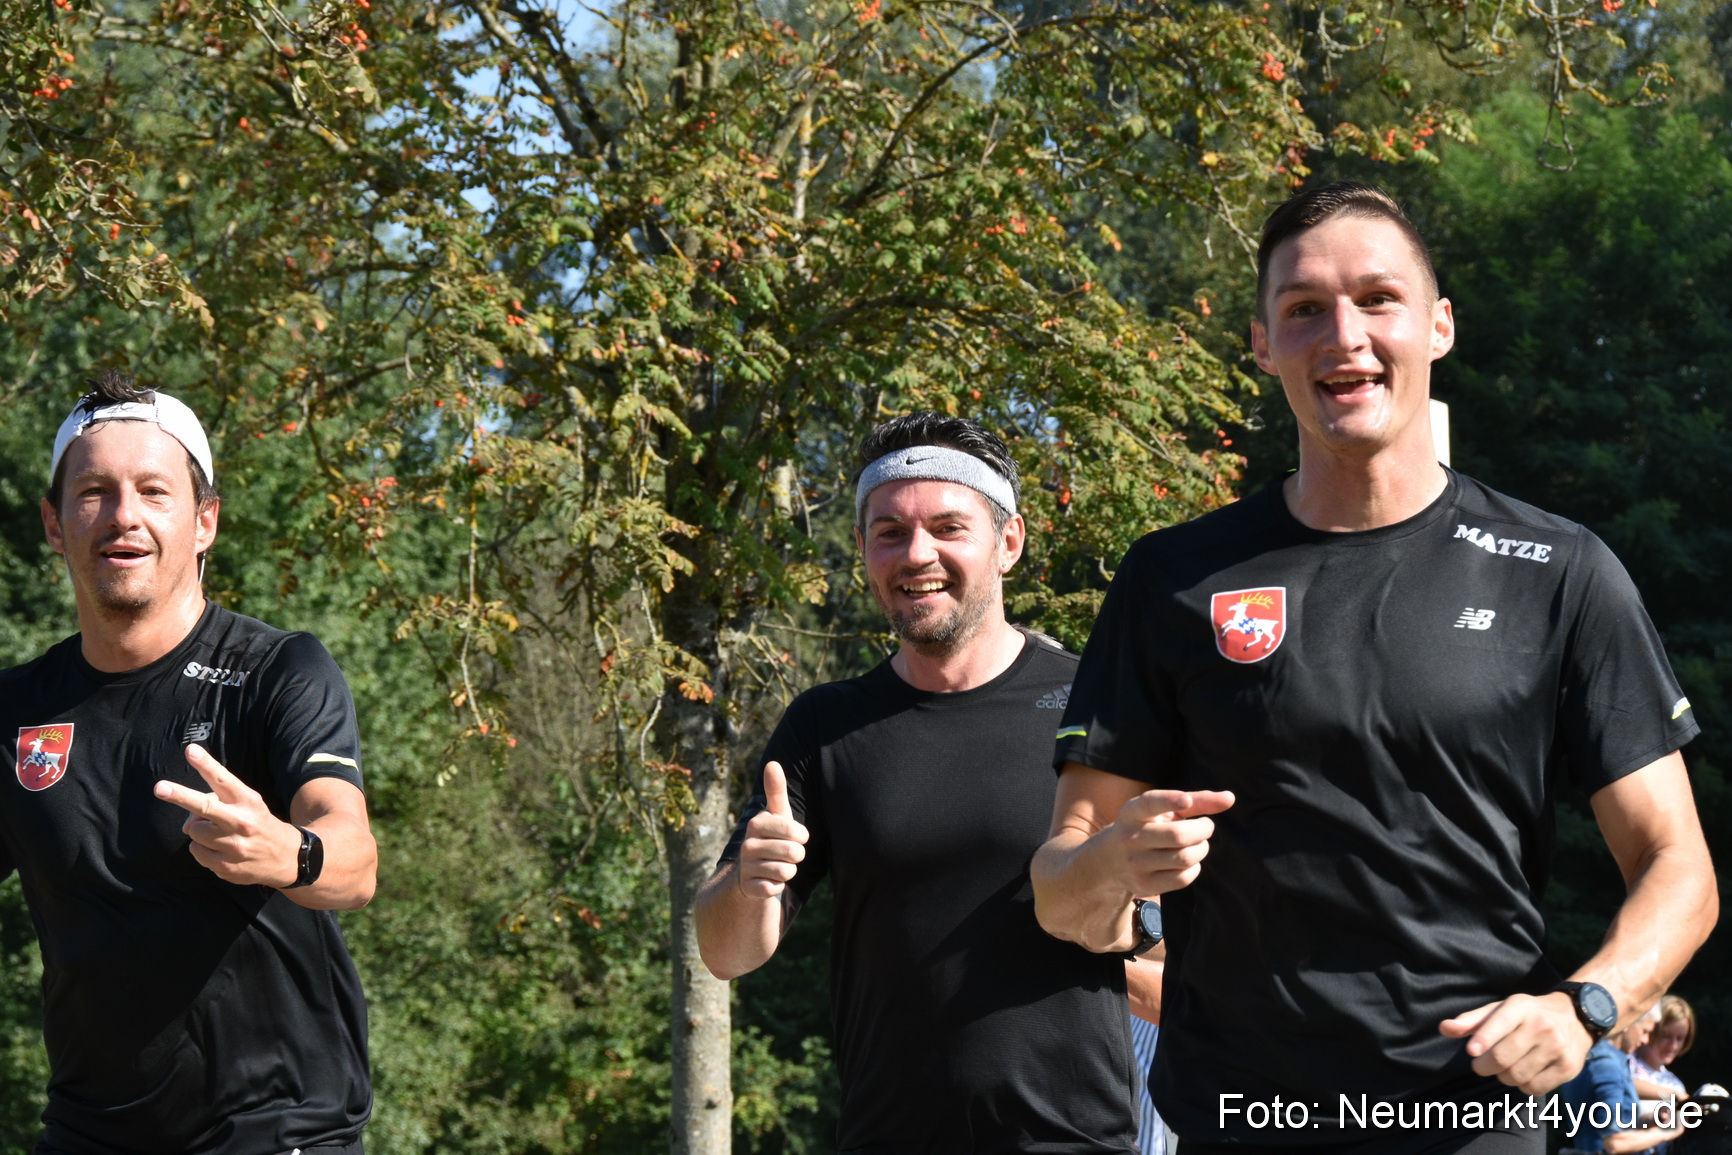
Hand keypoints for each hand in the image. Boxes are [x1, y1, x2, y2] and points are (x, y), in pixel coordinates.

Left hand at [154, 744, 300, 887]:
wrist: (288, 858)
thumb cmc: (260, 824)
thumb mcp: (248, 806)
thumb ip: (218, 803)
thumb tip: (188, 822)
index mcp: (248, 801)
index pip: (223, 779)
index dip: (205, 764)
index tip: (190, 750)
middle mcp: (241, 822)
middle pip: (204, 806)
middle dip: (180, 796)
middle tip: (159, 788)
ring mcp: (233, 846)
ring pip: (194, 831)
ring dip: (199, 831)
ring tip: (219, 835)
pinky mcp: (226, 866)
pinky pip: (196, 851)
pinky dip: (202, 849)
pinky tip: (221, 850)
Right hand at [736, 761, 808, 900]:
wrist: (752, 872)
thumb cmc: (772, 838)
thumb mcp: (777, 815)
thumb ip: (776, 791)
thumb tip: (772, 763)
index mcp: (757, 823)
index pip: (796, 832)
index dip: (801, 837)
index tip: (793, 837)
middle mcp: (747, 844)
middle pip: (794, 853)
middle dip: (796, 856)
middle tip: (784, 853)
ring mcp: (746, 866)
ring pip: (786, 871)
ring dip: (788, 871)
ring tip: (777, 865)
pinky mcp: (748, 887)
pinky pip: (775, 888)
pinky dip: (778, 886)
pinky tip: (769, 880)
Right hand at [1109, 789, 1234, 896]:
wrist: (1112, 859)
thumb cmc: (1149, 826)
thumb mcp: (1164, 810)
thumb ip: (1197, 801)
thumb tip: (1230, 798)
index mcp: (1132, 812)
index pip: (1150, 804)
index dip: (1169, 801)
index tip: (1186, 801)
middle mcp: (1130, 838)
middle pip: (1178, 835)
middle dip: (1202, 829)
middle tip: (1206, 826)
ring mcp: (1135, 864)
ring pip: (1184, 858)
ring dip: (1201, 849)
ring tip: (1199, 843)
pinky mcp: (1144, 885)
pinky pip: (1182, 878)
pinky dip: (1194, 867)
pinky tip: (1190, 861)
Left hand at [1438, 991, 1593, 1094]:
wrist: (1576, 1017)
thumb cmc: (1527, 1014)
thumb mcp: (1500, 1009)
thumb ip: (1471, 1020)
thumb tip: (1443, 1028)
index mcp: (1521, 1007)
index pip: (1499, 1022)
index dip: (1483, 1039)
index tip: (1471, 1051)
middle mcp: (1542, 1026)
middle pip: (1503, 1058)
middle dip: (1484, 1066)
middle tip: (1480, 1065)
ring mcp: (1557, 1048)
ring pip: (1516, 1076)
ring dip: (1503, 1076)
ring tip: (1504, 1067)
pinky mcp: (1568, 1068)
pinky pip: (1534, 1088)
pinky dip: (1522, 1086)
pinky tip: (1523, 1073)